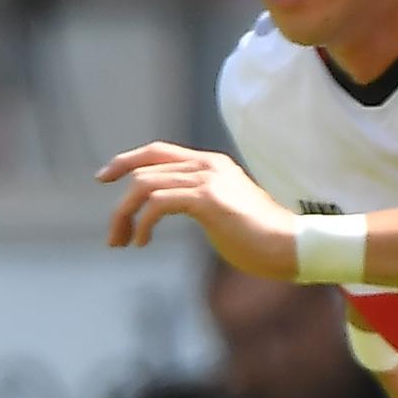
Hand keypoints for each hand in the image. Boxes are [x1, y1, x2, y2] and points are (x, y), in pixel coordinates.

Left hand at [99, 142, 299, 277]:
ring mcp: (208, 179)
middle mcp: (207, 165)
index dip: (126, 161)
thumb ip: (200, 203)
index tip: (104, 178)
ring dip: (125, 217)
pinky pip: (157, 204)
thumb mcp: (225, 212)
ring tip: (123, 244)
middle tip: (112, 234)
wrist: (293, 246)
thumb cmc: (262, 239)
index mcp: (211, 164)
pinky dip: (142, 224)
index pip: (157, 151)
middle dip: (121, 202)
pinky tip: (142, 242)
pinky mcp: (208, 199)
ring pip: (144, 186)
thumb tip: (171, 212)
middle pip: (144, 169)